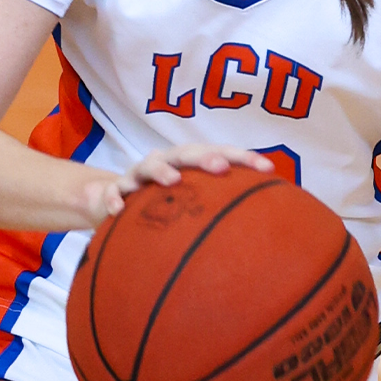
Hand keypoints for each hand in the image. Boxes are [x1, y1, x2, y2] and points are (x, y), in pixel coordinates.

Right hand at [81, 144, 274, 222]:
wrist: (112, 200)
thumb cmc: (163, 203)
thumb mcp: (191, 202)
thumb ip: (220, 207)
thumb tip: (264, 228)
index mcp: (189, 163)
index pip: (219, 154)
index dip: (243, 158)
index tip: (268, 169)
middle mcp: (165, 163)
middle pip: (186, 153)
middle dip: (204, 158)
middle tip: (222, 167)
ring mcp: (138, 175)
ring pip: (148, 166)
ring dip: (161, 171)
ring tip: (173, 181)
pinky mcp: (114, 191)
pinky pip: (114, 193)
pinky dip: (116, 199)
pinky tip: (119, 211)